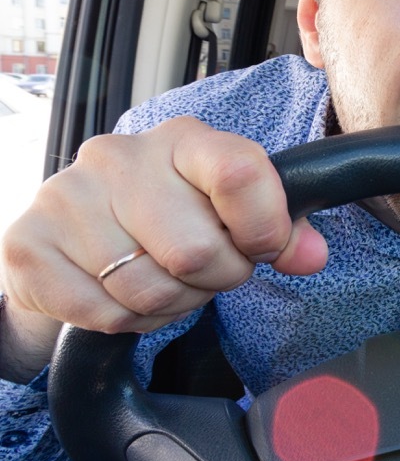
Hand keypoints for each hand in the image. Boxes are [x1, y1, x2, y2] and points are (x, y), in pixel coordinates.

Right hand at [0, 117, 326, 381]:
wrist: (74, 243)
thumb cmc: (168, 222)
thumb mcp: (230, 214)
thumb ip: (280, 230)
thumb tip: (311, 255)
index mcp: (182, 139)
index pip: (239, 171)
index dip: (263, 227)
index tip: (261, 247)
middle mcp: (118, 156)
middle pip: (197, 252)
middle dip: (215, 278)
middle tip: (205, 272)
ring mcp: (66, 197)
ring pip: (148, 288)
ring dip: (170, 303)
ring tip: (163, 281)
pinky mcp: (28, 244)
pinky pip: (104, 312)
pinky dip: (125, 321)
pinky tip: (121, 295)